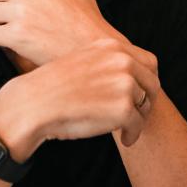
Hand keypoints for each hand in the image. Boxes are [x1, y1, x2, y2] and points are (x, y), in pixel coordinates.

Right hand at [23, 37, 159, 146]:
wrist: (33, 104)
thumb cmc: (50, 88)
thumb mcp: (80, 61)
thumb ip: (105, 64)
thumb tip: (127, 79)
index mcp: (111, 47)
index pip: (149, 62)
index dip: (147, 81)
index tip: (140, 95)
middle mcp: (122, 61)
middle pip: (153, 83)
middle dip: (147, 102)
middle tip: (137, 115)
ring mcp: (124, 84)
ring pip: (145, 106)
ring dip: (137, 119)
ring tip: (125, 128)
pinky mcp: (123, 108)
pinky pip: (139, 124)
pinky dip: (133, 135)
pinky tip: (125, 140)